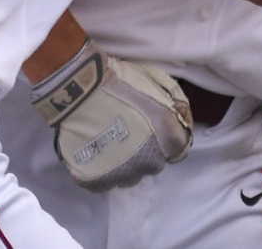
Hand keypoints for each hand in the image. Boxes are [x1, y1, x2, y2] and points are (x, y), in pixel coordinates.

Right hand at [31, 40, 191, 190]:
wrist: (79, 88)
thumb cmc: (122, 80)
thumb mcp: (159, 82)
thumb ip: (176, 103)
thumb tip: (182, 117)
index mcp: (170, 139)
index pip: (178, 150)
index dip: (165, 138)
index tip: (150, 128)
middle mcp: (151, 163)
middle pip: (153, 163)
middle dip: (145, 151)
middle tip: (125, 131)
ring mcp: (123, 175)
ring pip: (129, 175)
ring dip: (123, 163)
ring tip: (107, 141)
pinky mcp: (96, 181)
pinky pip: (103, 181)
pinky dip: (99, 169)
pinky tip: (92, 150)